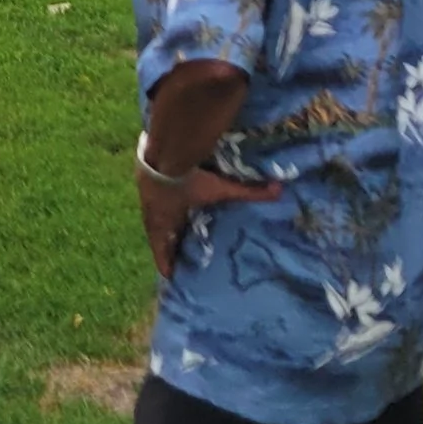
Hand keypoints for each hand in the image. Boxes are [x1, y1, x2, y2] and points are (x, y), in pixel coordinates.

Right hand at [138, 157, 283, 277]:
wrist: (166, 148)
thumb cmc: (191, 176)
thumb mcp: (221, 188)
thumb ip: (250, 192)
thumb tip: (280, 192)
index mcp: (167, 220)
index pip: (162, 249)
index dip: (165, 263)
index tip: (168, 275)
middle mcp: (153, 211)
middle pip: (154, 233)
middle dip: (161, 244)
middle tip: (167, 255)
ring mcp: (145, 194)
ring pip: (148, 216)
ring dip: (155, 225)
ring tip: (162, 231)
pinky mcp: (143, 176)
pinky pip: (146, 199)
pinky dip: (151, 205)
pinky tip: (154, 199)